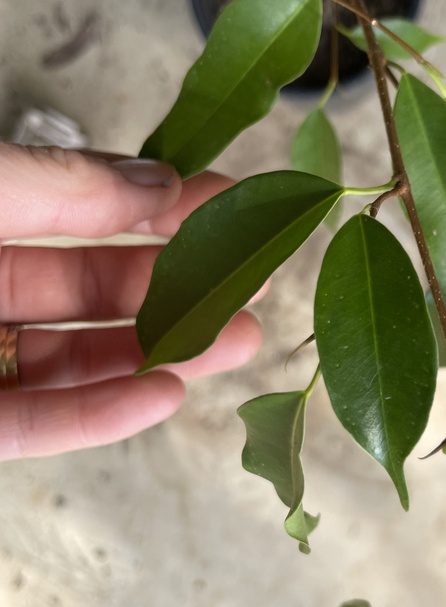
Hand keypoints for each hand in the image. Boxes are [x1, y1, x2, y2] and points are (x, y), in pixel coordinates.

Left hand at [0, 142, 262, 459]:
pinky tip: (163, 394)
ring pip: (71, 362)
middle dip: (176, 285)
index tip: (224, 199)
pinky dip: (99, 416)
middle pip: (86, 292)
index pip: (75, 211)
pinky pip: (33, 426)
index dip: (152, 206)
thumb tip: (156, 180)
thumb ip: (56, 185)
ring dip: (159, 354)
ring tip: (238, 340)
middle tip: (252, 278)